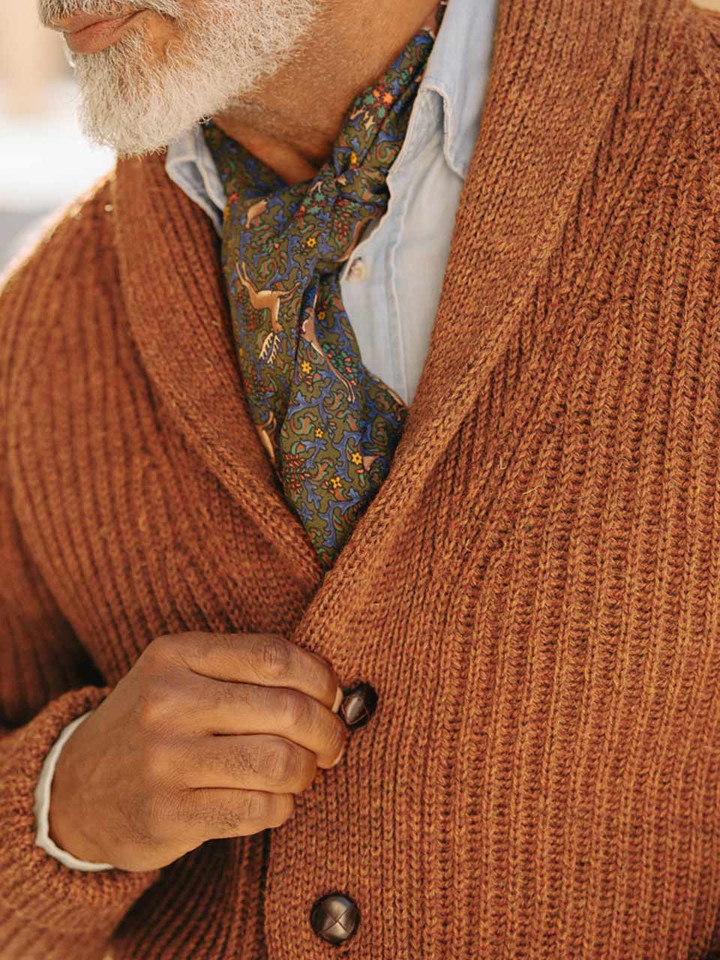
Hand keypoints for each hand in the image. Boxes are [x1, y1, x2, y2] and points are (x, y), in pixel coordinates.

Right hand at [49, 633, 345, 870]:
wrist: (77, 788)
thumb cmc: (155, 724)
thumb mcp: (182, 674)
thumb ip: (248, 671)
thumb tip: (337, 692)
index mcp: (177, 654)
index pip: (275, 656)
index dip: (321, 679)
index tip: (332, 697)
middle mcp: (167, 702)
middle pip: (288, 710)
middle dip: (328, 731)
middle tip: (331, 744)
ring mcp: (164, 760)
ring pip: (279, 763)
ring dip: (307, 772)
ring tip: (302, 773)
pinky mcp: (167, 814)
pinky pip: (258, 810)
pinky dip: (282, 807)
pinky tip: (272, 801)